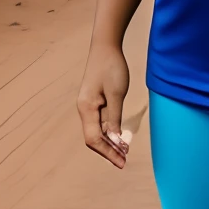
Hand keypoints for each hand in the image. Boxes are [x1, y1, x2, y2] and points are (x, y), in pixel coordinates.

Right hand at [77, 42, 130, 168]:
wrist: (105, 47)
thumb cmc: (112, 68)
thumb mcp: (117, 94)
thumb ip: (114, 118)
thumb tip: (115, 139)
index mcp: (87, 108)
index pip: (94, 139)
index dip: (107, 152)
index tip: (122, 162)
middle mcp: (84, 109)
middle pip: (93, 138)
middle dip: (108, 151)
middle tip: (124, 160)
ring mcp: (88, 105)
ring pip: (96, 131)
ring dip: (109, 142)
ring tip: (124, 152)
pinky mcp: (94, 101)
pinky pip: (99, 122)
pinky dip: (109, 132)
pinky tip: (119, 136)